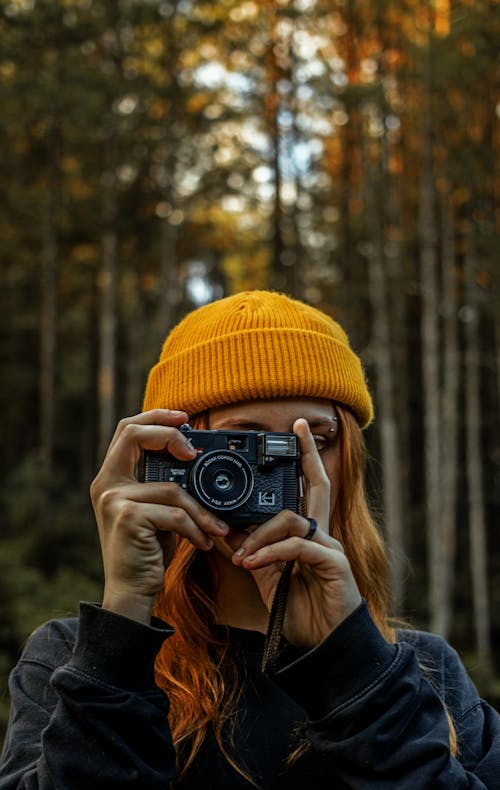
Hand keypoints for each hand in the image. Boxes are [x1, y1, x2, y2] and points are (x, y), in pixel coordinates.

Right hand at [90, 409, 228, 622]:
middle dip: (170, 435)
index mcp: (111, 477)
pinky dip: (195, 529)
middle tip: (195, 453)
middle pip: (134, 435)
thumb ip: (165, 484)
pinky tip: (203, 543)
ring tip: (215, 527)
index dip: (156, 417)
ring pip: (171, 488)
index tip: (184, 419)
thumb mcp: (156, 510)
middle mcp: (106, 484)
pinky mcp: (127, 518)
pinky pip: (175, 514)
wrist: (131, 592)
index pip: (127, 429)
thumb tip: (197, 459)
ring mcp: (114, 500)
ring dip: (201, 510)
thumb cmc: (148, 550)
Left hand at [230, 418, 361, 647]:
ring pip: (292, 520)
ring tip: (241, 556)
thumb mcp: (268, 576)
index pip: (306, 488)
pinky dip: (271, 553)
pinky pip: (297, 547)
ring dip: (260, 534)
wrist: (324, 647)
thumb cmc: (301, 611)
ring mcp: (330, 547)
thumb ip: (254, 551)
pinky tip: (251, 563)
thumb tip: (228, 530)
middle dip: (307, 454)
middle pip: (317, 484)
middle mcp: (322, 534)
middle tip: (296, 428)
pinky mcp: (333, 564)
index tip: (294, 432)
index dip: (303, 459)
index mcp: (307, 534)